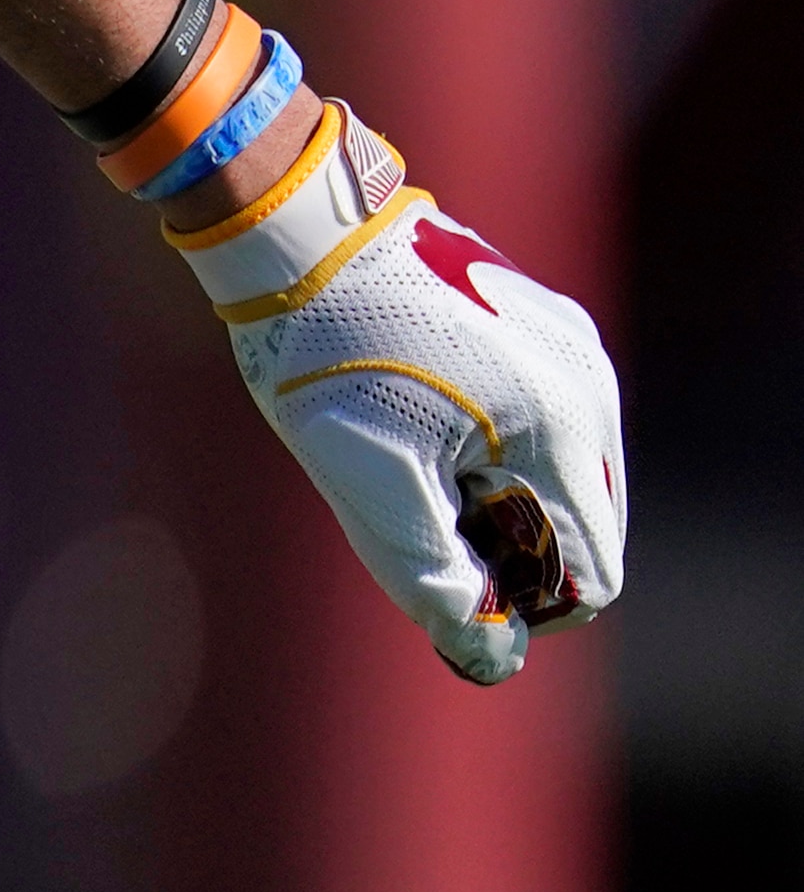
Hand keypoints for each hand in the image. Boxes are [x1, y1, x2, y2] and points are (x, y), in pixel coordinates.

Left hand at [170, 99, 624, 685]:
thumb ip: (434, 576)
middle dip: (513, 545)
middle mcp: (590, 388)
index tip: (443, 574)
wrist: (298, 238)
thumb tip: (490, 653)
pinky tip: (424, 416)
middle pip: (587, 526)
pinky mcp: (546, 323)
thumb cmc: (324, 360)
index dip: (523, 603)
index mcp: (561, 430)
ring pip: (567, 474)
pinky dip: (501, 447)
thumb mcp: (368, 485)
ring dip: (505, 495)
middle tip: (415, 507)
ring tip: (413, 454)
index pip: (592, 575)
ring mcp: (573, 349)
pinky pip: (548, 420)